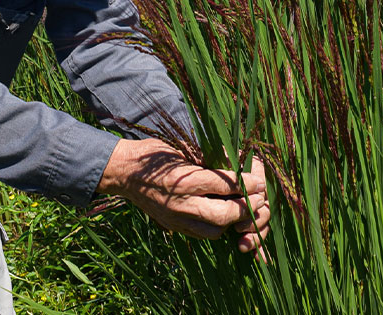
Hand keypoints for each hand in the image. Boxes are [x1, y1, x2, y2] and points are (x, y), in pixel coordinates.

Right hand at [97, 139, 270, 256]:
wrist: (123, 172)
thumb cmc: (154, 154)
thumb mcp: (181, 147)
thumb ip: (207, 156)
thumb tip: (237, 159)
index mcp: (184, 179)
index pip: (224, 185)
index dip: (246, 183)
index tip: (259, 181)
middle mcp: (181, 203)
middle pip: (223, 214)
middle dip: (244, 208)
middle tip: (256, 198)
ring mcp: (176, 218)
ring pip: (215, 230)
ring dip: (231, 221)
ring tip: (240, 207)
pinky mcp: (173, 227)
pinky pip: (201, 234)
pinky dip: (216, 227)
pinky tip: (222, 214)